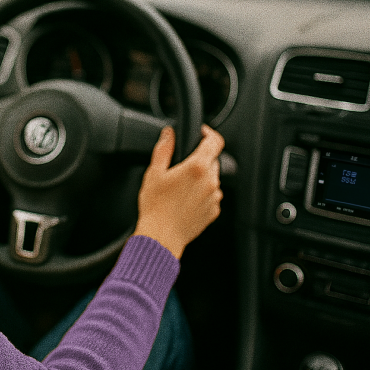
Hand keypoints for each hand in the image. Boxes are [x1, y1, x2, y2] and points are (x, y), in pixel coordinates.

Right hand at [133, 125, 223, 258]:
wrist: (161, 236)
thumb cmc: (155, 207)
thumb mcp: (154, 173)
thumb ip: (164, 149)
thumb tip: (168, 134)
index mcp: (197, 167)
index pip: (215, 142)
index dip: (209, 133)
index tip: (201, 133)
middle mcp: (211, 181)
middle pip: (212, 160)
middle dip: (200, 158)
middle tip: (180, 167)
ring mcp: (214, 197)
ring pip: (212, 178)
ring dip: (201, 177)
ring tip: (180, 187)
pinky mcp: (214, 211)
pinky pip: (211, 195)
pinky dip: (202, 194)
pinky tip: (184, 200)